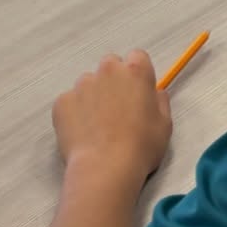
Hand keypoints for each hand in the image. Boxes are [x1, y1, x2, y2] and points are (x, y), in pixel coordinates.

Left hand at [50, 50, 171, 184]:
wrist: (104, 170)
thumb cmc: (140, 148)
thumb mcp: (164, 125)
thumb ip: (159, 101)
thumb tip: (154, 93)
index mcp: (136, 71)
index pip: (138, 57)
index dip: (137, 75)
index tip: (137, 93)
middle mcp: (108, 70)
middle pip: (111, 65)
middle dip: (113, 81)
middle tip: (116, 110)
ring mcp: (82, 85)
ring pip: (88, 84)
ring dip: (93, 97)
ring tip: (96, 127)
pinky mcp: (62, 102)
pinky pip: (70, 101)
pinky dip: (74, 113)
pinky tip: (82, 134)